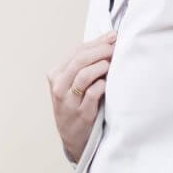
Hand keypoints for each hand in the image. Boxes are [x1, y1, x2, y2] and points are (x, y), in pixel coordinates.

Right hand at [47, 31, 115, 161]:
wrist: (73, 137)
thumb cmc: (77, 104)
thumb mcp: (73, 83)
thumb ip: (86, 63)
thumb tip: (110, 39)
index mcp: (55, 75)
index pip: (76, 51)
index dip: (97, 42)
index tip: (114, 36)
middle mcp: (59, 87)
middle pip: (79, 60)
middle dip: (101, 50)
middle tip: (116, 48)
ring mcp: (69, 102)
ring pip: (83, 75)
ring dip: (101, 66)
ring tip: (112, 64)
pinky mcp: (81, 114)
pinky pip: (92, 93)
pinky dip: (102, 85)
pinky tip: (108, 83)